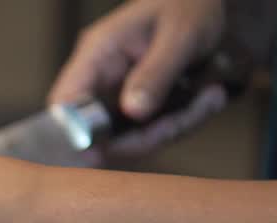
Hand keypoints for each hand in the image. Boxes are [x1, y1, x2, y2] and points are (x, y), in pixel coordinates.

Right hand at [49, 0, 227, 161]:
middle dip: (145, 136)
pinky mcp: (138, 107)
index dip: (76, 132)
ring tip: (210, 99)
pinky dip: (183, 122)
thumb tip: (133, 112)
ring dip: (173, 128)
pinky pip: (152, 130)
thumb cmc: (188, 6)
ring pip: (131, 137)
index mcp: (97, 54)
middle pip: (101, 131)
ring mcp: (118, 96)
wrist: (204, 4)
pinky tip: (208, 99)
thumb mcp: (180, 35)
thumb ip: (156, 73)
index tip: (98, 153)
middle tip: (186, 118)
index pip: (66, 103)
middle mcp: (101, 79)